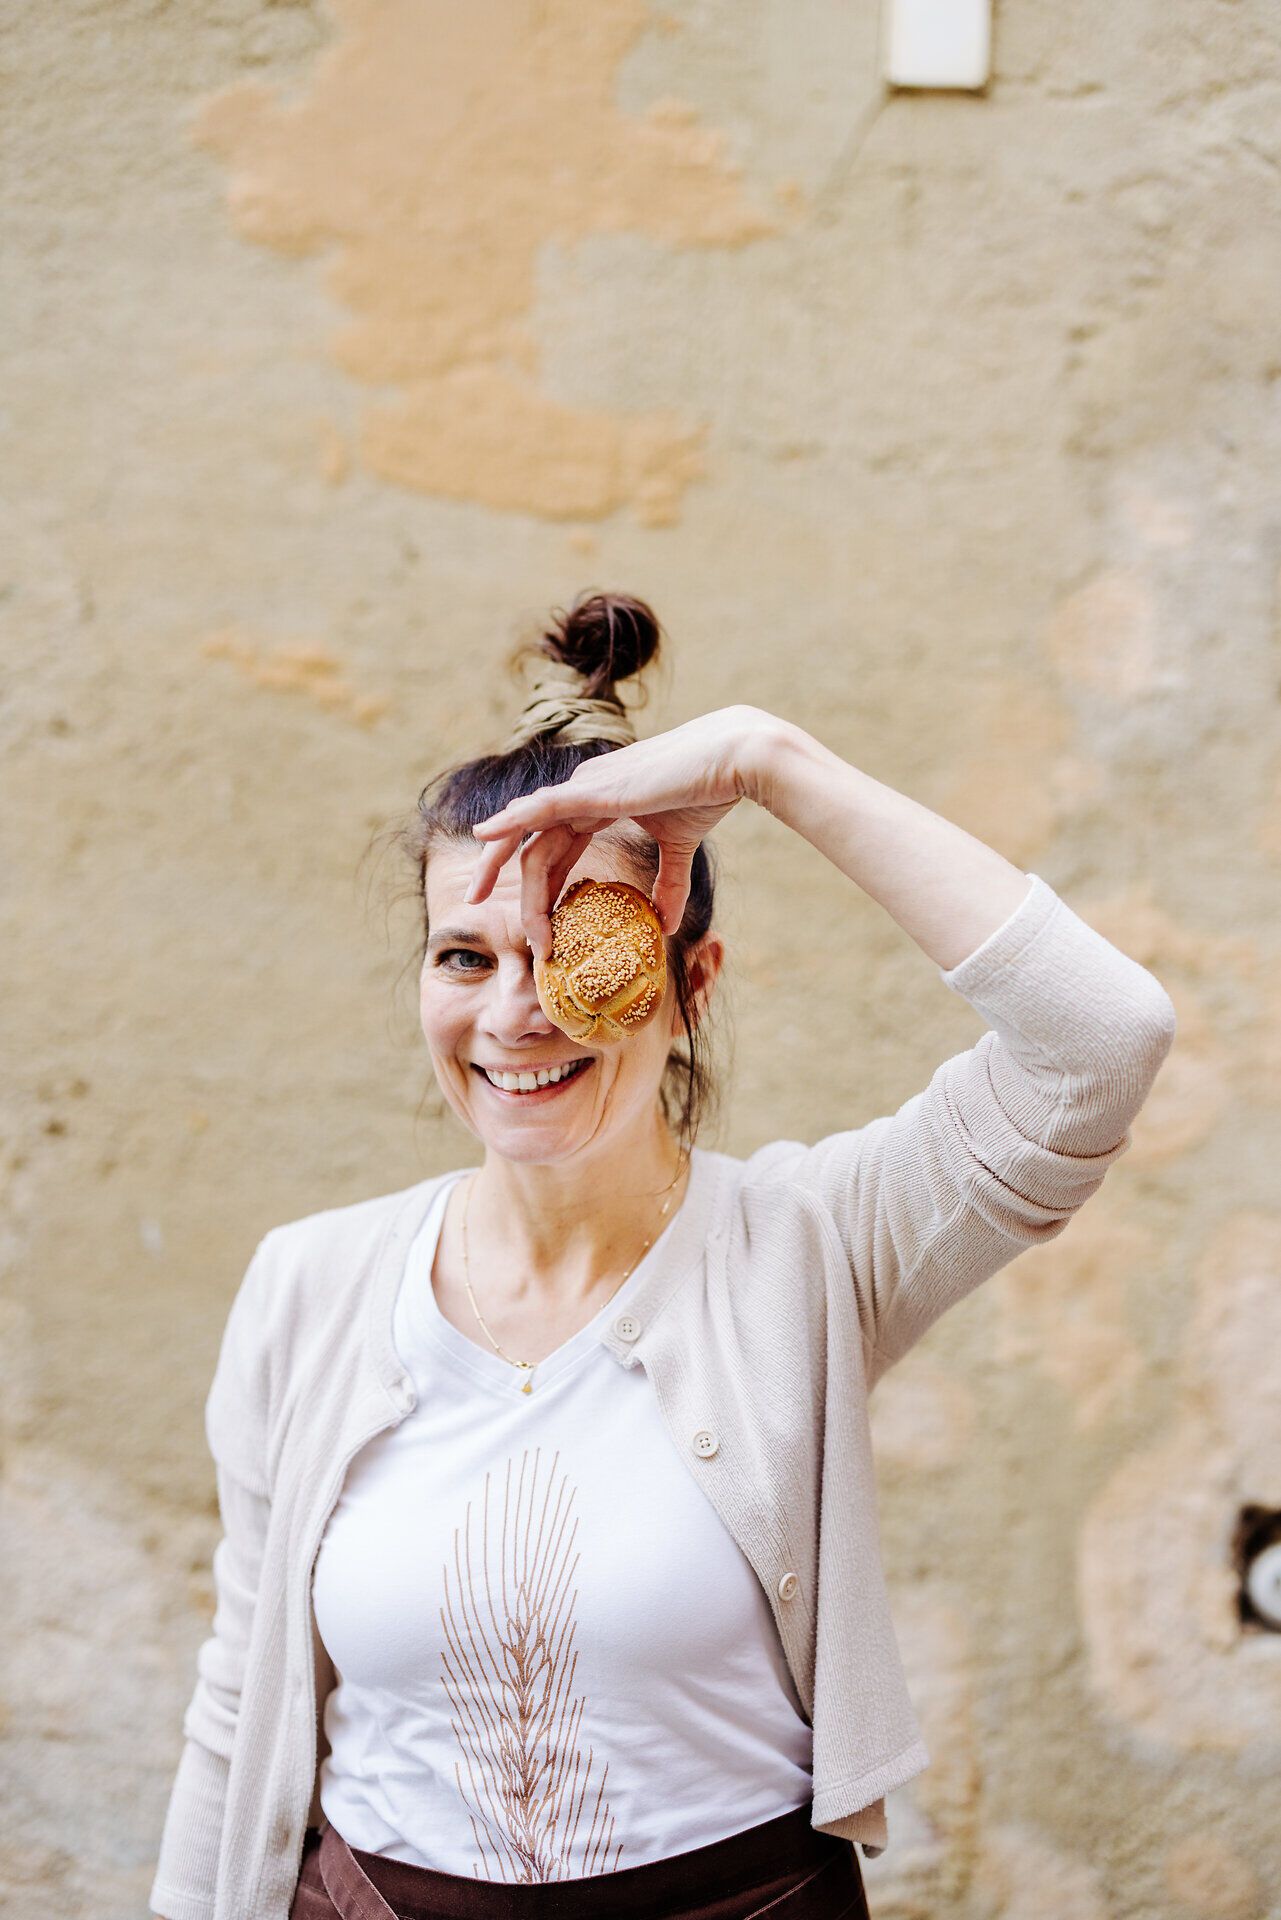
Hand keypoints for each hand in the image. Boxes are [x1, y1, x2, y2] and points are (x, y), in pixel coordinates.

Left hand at [466, 704, 778, 958]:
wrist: (732, 760)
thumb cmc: (708, 792)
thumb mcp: (681, 846)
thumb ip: (668, 884)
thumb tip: (665, 926)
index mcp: (600, 803)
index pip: (555, 848)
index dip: (540, 886)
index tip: (535, 924)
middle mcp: (584, 793)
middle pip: (532, 844)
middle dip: (506, 881)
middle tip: (484, 912)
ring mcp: (586, 788)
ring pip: (529, 834)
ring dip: (501, 868)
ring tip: (476, 897)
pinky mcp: (595, 788)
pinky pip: (540, 807)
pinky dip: (509, 821)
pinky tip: (483, 836)